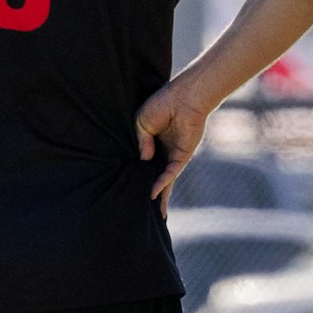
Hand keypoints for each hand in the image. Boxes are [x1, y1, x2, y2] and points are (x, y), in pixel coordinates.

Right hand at [134, 79, 211, 217]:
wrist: (183, 97)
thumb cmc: (162, 104)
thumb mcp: (141, 123)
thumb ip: (141, 143)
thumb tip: (143, 162)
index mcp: (152, 142)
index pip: (143, 163)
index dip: (137, 175)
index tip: (128, 188)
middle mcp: (163, 151)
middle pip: (155, 176)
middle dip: (151, 192)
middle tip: (144, 210)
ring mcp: (173, 155)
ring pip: (165, 181)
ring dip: (160, 197)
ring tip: (155, 215)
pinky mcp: (182, 156)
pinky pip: (170, 173)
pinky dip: (162, 184)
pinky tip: (153, 194)